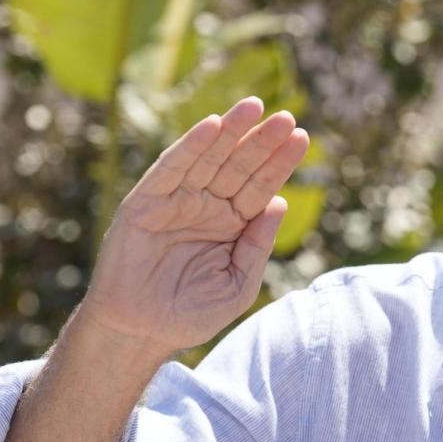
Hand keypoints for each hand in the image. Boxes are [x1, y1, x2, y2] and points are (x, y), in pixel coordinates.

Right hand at [77, 97, 307, 357]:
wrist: (140, 334)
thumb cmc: (190, 315)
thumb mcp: (237, 285)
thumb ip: (257, 247)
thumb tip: (279, 204)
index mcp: (232, 225)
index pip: (261, 187)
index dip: (280, 162)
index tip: (303, 137)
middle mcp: (207, 207)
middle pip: (240, 166)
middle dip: (262, 141)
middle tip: (287, 117)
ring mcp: (177, 202)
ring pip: (209, 158)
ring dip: (230, 131)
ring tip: (255, 107)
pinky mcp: (146, 202)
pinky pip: (171, 168)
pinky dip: (190, 146)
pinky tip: (212, 126)